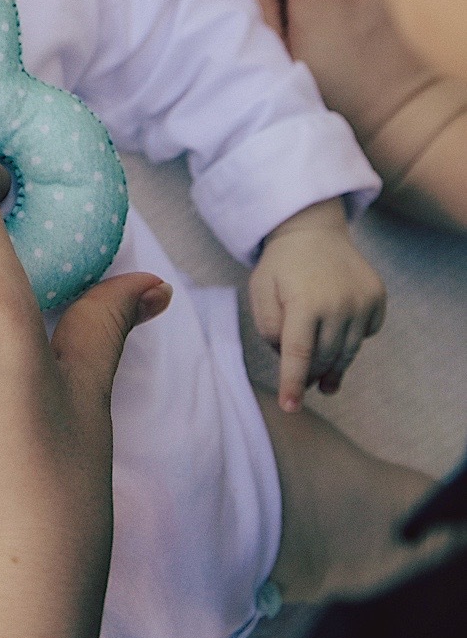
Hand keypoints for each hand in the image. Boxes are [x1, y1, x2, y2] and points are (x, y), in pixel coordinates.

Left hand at [251, 200, 385, 412]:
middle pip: (325, 357)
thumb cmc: (280, 264)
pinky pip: (367, 334)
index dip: (293, 384)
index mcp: (304, 301)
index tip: (290, 408)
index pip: (298, 355)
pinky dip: (352, 339)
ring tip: (322, 380)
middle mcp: (339, 303)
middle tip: (302, 382)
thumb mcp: (260, 290)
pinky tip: (338, 332)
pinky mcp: (378, 297)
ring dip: (333, 366)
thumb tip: (289, 358)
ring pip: (348, 350)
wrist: (313, 230)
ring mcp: (363, 300)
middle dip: (311, 373)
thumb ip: (269, 327)